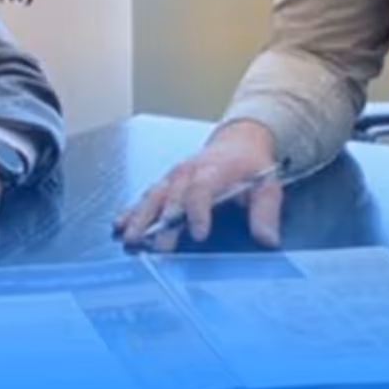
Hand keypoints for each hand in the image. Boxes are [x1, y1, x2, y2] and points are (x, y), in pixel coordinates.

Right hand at [113, 120, 284, 250]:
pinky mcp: (165, 183)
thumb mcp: (267, 186)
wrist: (237, 142)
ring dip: (141, 218)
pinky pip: (145, 196)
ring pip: (153, 197)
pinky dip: (131, 211)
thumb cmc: (250, 166)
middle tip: (157, 247)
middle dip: (163, 222)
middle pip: (172, 197)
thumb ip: (265, 213)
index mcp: (214, 170)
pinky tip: (121, 224)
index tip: (199, 234)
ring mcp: (173, 177)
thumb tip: (267, 239)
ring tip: (132, 238)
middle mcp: (188, 172)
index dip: (199, 211)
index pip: (202, 189)